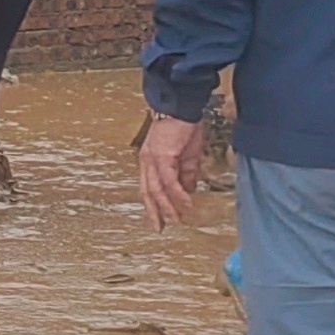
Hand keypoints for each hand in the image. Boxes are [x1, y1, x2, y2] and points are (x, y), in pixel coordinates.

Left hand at [137, 112, 210, 227]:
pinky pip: (169, 181)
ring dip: (167, 207)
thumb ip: (186, 174)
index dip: (152, 205)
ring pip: (157, 189)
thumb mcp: (187, 155)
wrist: (183, 106)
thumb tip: (188, 191)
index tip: (158, 221)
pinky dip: (177, 194)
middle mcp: (147, 161)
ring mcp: (153, 159)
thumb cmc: (184, 126)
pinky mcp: (163, 156)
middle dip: (155, 211)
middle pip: (148, 192)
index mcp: (149, 161)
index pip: (147, 188)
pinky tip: (186, 204)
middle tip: (162, 227)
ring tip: (177, 220)